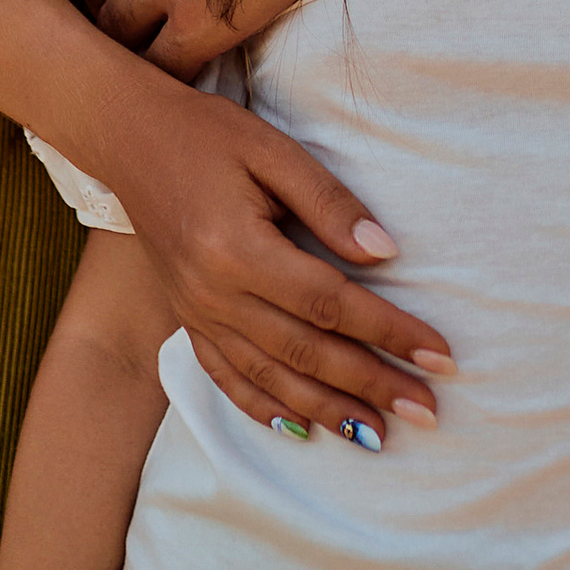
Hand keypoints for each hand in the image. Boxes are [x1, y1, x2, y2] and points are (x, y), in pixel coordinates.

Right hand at [98, 72, 449, 437]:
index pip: (330, 303)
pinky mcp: (186, 321)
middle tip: (428, 409)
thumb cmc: (207, 136)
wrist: (129, 138)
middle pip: (306, 353)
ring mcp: (195, 314)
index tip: (440, 354)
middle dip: (372, 384)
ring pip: (270, 378)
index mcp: (238, 250)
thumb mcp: (273, 151)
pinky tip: (302, 429)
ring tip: (379, 434)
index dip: (389, 332)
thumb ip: (330, 203)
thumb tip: (386, 254)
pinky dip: (265, 408)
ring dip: (328, 411)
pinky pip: (227, 379)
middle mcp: (214, 295)